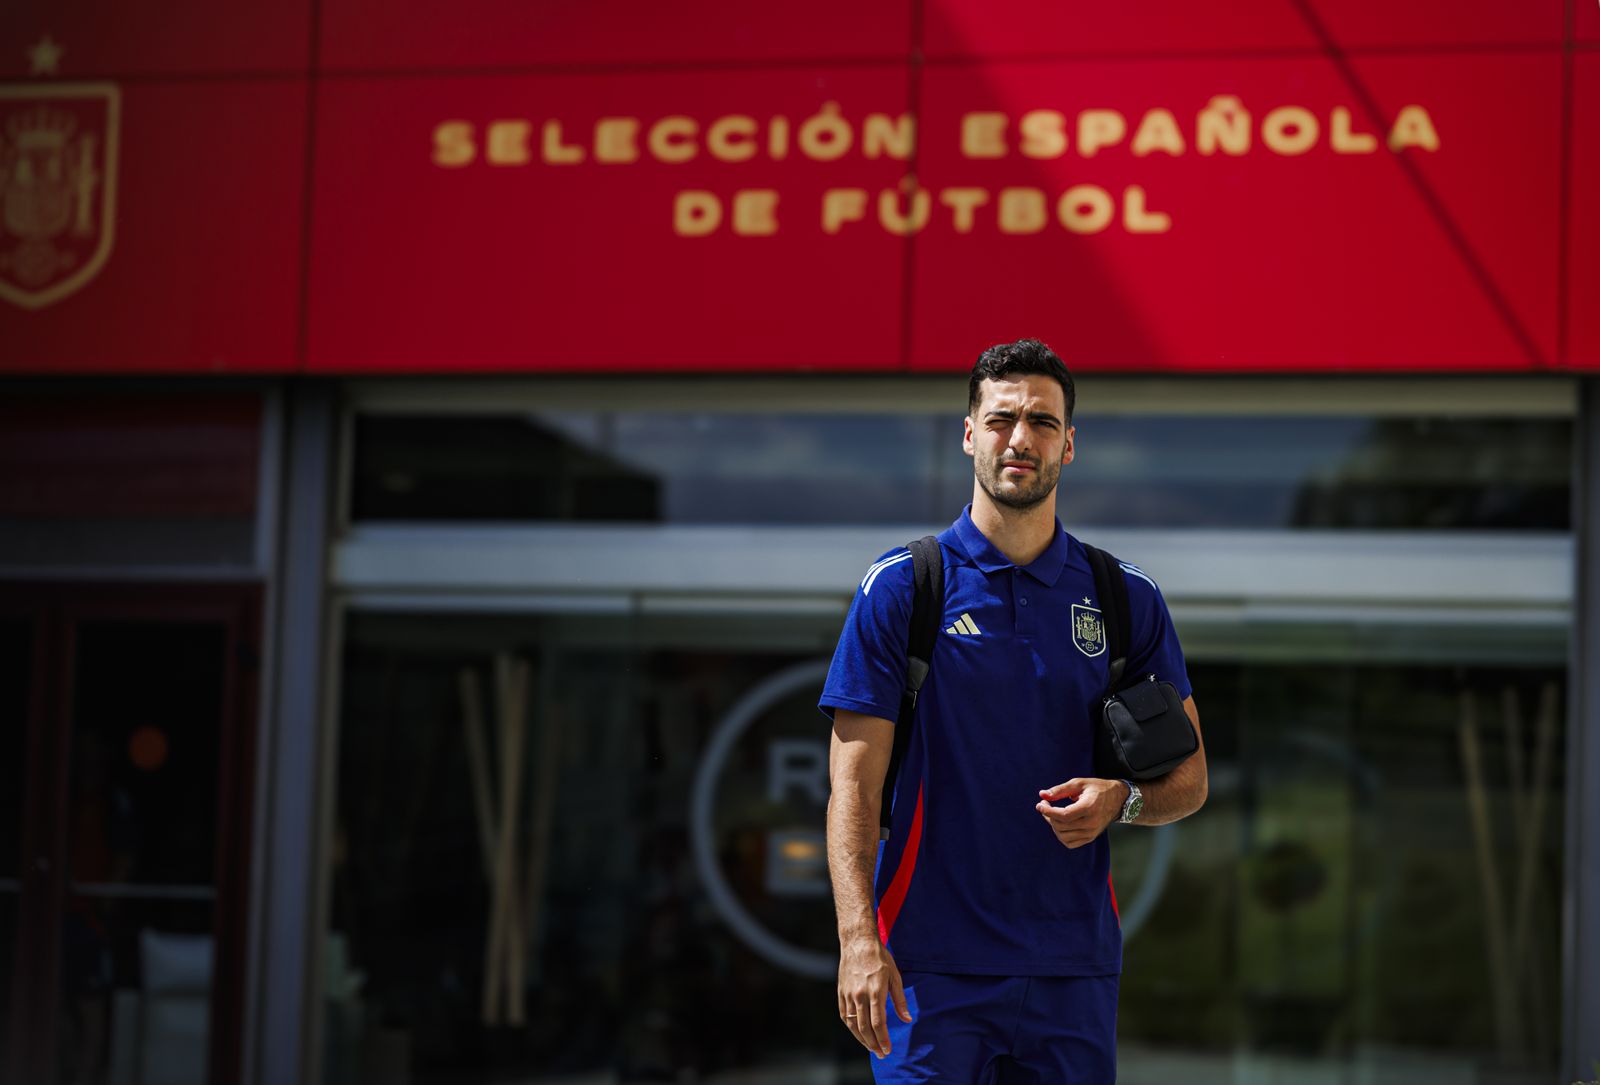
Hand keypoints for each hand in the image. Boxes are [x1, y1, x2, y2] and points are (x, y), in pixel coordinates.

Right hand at [837, 935, 912, 1057]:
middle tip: (881, 1054)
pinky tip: (858, 1033)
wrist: (857, 942)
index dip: (883, 1039)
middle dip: (873, 1044)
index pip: (878, 1023)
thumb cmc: (879, 958)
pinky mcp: (841, 992)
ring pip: (853, 1024)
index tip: (888, 1050)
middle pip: (865, 1028)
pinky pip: (844, 1015)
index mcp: (875, 991)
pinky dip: (851, 1027)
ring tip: (871, 1048)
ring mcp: (848, 995)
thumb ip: (899, 1000)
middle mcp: (860, 995)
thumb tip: (907, 1019)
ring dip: (862, 1039)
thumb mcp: (895, 976)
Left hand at [1035, 778, 1126, 848]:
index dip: (1048, 811)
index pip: (1064, 815)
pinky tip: (1060, 824)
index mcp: (1089, 807)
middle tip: (1045, 805)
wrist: (1117, 799)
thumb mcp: (1079, 783)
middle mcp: (1091, 823)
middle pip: (1061, 826)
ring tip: (1052, 814)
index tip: (1040, 804)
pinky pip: (1070, 843)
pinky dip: (1061, 835)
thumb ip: (1060, 790)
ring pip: (1064, 837)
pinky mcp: (1091, 837)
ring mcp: (1092, 832)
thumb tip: (1042, 795)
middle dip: (1048, 816)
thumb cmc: (1097, 788)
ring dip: (1053, 826)